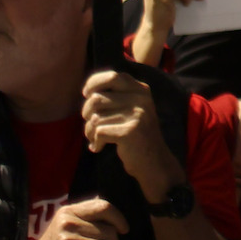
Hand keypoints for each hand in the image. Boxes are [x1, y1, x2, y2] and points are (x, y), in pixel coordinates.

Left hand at [82, 70, 182, 200]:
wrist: (154, 163)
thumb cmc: (137, 135)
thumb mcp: (133, 109)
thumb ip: (117, 96)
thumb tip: (88, 91)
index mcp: (142, 90)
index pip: (112, 76)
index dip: (94, 83)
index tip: (86, 94)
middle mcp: (141, 99)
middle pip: (97, 98)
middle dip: (86, 112)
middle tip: (90, 124)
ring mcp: (137, 114)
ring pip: (95, 117)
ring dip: (89, 131)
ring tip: (95, 139)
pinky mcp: (130, 131)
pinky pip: (99, 131)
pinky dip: (95, 142)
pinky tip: (99, 148)